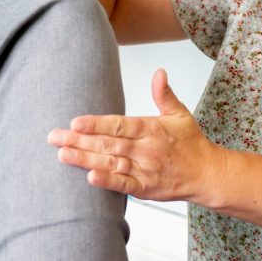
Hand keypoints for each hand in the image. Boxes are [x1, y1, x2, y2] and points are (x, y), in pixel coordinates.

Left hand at [47, 69, 220, 201]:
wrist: (208, 174)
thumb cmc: (191, 144)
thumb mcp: (180, 114)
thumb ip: (164, 94)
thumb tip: (159, 72)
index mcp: (152, 128)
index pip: (120, 124)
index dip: (97, 124)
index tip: (75, 122)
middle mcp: (147, 149)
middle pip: (109, 144)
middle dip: (80, 140)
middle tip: (54, 137)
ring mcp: (146, 170)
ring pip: (111, 163)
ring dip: (86, 159)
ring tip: (63, 155)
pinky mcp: (146, 188)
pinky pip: (124, 185)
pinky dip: (108, 182)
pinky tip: (90, 177)